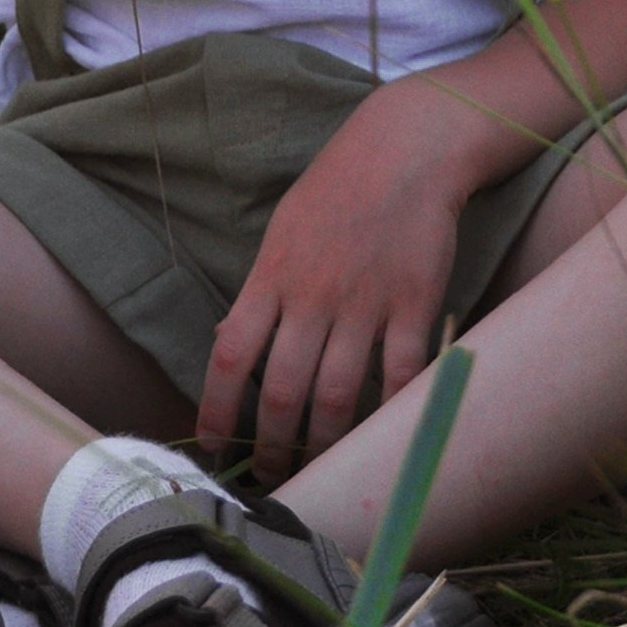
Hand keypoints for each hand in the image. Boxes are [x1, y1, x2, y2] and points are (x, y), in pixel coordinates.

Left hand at [195, 83, 470, 481]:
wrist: (405, 147)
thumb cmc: (337, 188)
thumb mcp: (282, 231)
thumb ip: (260, 291)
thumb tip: (227, 344)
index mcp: (272, 276)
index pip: (231, 356)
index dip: (217, 410)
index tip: (212, 447)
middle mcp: (313, 296)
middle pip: (282, 391)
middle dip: (272, 447)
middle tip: (272, 478)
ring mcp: (365, 302)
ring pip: (337, 396)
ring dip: (324, 444)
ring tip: (319, 471)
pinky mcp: (414, 304)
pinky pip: (400, 374)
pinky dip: (390, 413)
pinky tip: (381, 437)